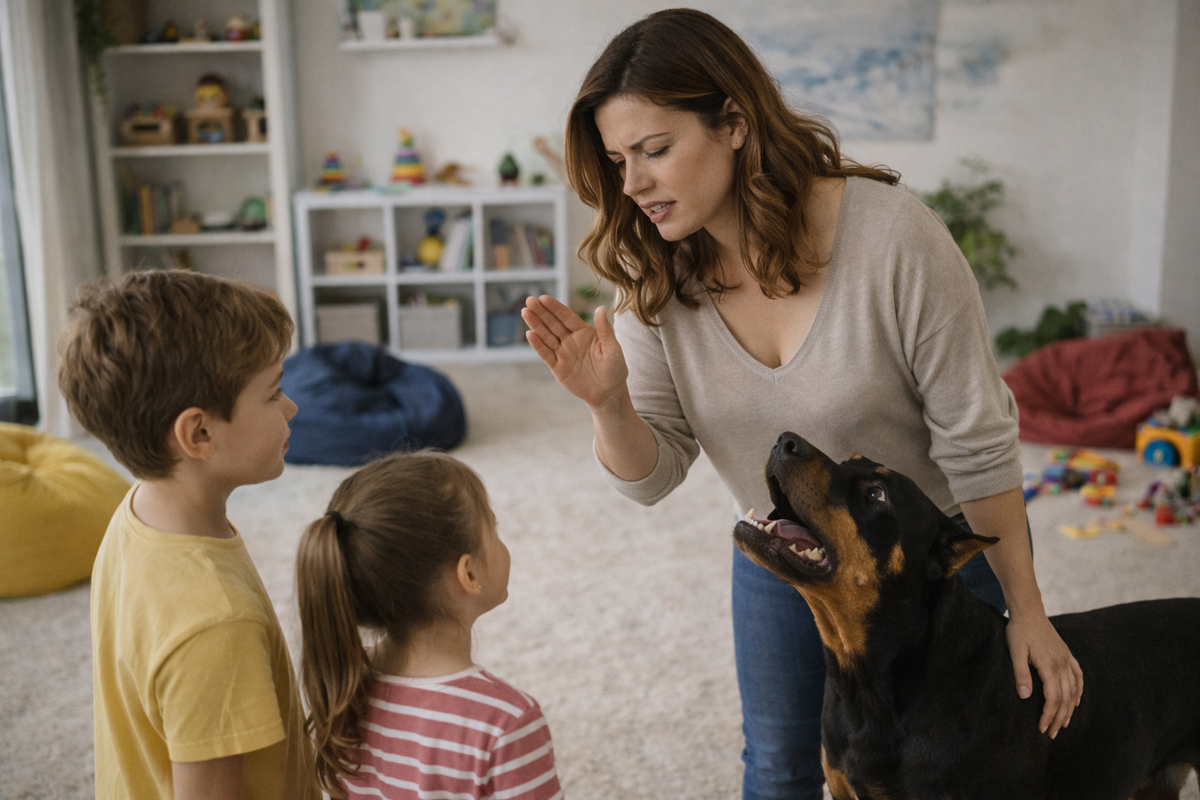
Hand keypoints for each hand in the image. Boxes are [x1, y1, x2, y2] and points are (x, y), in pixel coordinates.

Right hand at [521, 295, 628, 411]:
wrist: (608, 394)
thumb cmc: (615, 369)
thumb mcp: (613, 348)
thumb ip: (604, 330)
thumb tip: (600, 308)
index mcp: (584, 332)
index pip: (567, 317)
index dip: (555, 307)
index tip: (543, 298)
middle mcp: (571, 340)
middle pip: (553, 323)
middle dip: (541, 312)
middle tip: (529, 301)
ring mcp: (563, 353)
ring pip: (546, 336)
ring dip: (536, 325)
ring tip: (525, 313)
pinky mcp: (557, 367)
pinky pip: (546, 354)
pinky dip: (537, 345)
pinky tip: (530, 334)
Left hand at [1005, 610, 1082, 738]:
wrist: (1029, 611)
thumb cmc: (1018, 631)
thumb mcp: (1015, 651)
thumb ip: (1021, 674)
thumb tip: (1025, 696)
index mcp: (1050, 665)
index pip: (1053, 698)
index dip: (1048, 716)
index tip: (1041, 728)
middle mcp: (1063, 664)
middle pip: (1065, 698)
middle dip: (1058, 718)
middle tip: (1050, 733)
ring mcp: (1067, 659)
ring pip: (1073, 691)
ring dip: (1069, 709)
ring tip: (1062, 724)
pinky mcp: (1067, 655)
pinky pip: (1078, 677)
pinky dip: (1078, 692)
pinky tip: (1075, 702)